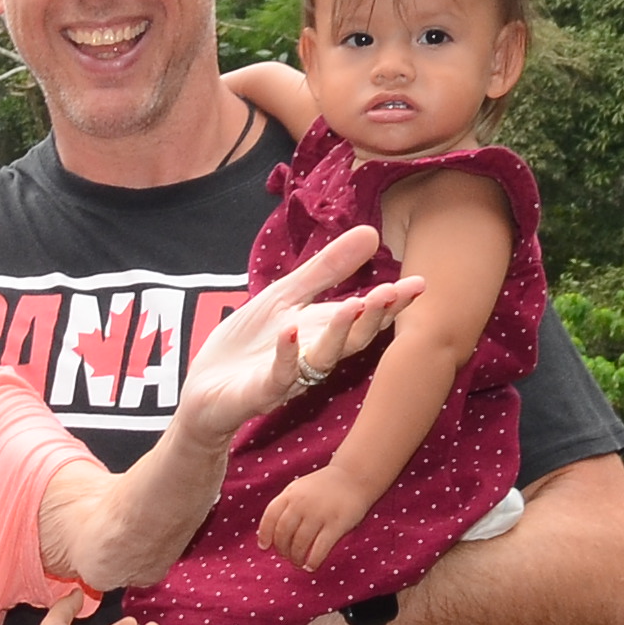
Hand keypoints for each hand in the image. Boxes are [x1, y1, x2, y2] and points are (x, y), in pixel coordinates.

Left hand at [179, 228, 418, 438]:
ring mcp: (288, 375)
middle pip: (353, 339)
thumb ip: (326, 270)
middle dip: (374, 317)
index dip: (392, 302)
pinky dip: (286, 353)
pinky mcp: (259, 392)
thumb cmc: (247, 345)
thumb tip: (371, 232)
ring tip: (355, 305)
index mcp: (322, 332)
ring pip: (323, 358)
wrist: (203, 391)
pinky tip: (290, 330)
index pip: (364, 317)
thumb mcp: (285, 297)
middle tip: (393, 293)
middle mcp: (313, 356)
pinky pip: (278, 375)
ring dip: (340, 332)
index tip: (420, 283)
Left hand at [257, 470, 374, 568]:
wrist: (354, 476)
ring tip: (298, 563)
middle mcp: (302, 503)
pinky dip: (312, 561)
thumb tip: (269, 535)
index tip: (264, 547)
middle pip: (283, 534)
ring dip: (296, 558)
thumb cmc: (323, 488)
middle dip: (282, 550)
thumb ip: (285, 506)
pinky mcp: (337, 524)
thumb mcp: (299, 489)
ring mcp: (319, 514)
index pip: (270, 517)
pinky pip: (320, 549)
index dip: (265, 535)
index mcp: (290, 494)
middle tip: (287, 556)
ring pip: (299, 544)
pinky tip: (310, 566)